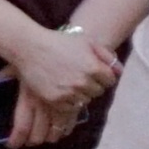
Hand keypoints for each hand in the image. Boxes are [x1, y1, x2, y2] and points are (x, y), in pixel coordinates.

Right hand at [9, 27, 116, 147]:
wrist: (29, 47)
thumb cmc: (59, 42)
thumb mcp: (86, 42)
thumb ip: (107, 56)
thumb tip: (119, 72)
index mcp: (93, 68)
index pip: (110, 81)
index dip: (102, 75)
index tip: (92, 71)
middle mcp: (83, 82)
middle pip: (98, 92)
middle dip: (91, 84)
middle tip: (77, 75)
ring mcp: (68, 92)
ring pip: (84, 100)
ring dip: (79, 93)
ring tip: (67, 81)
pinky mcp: (55, 100)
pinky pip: (69, 107)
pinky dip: (67, 100)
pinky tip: (60, 88)